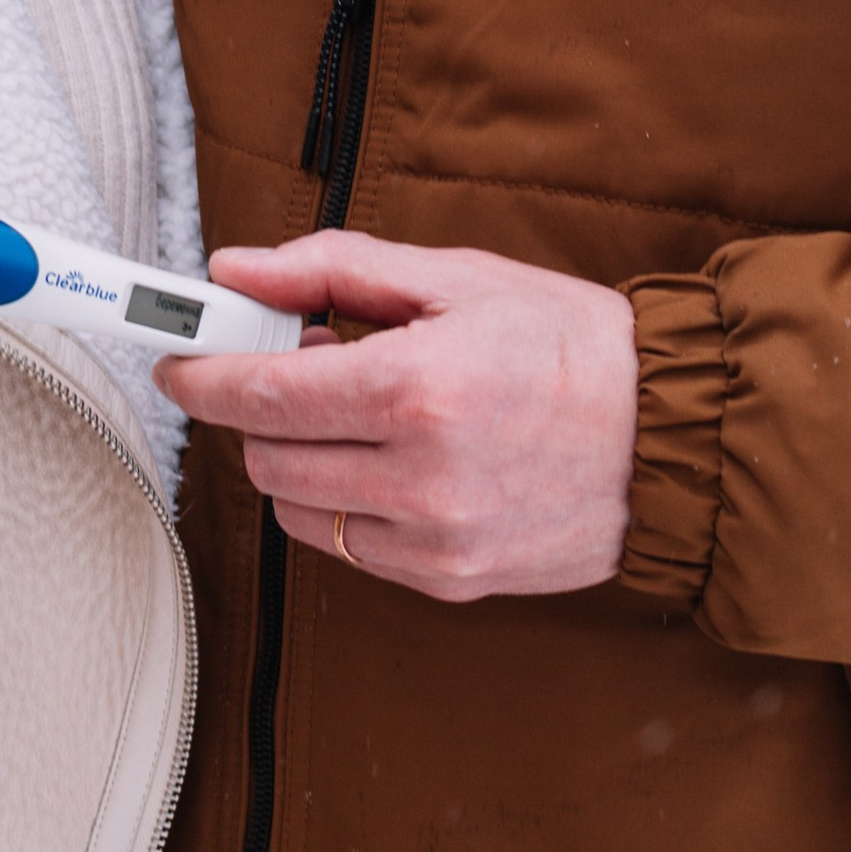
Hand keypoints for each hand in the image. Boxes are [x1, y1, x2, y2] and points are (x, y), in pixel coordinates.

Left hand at [163, 231, 638, 601]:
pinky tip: (392, 460)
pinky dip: (345, 502)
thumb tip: (235, 271)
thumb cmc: (571, 346)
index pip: (260, 393)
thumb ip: (331, 270)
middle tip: (303, 363)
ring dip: (298, 458)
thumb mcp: (454, 278)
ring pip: (297, 510)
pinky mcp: (452, 580)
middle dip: (260, 407)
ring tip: (358, 411)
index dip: (201, 372)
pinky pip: (350, 547)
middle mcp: (418, 476)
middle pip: (267, 455)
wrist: (673, 437)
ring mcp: (435, 540)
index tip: (177, 355)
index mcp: (415, 389)